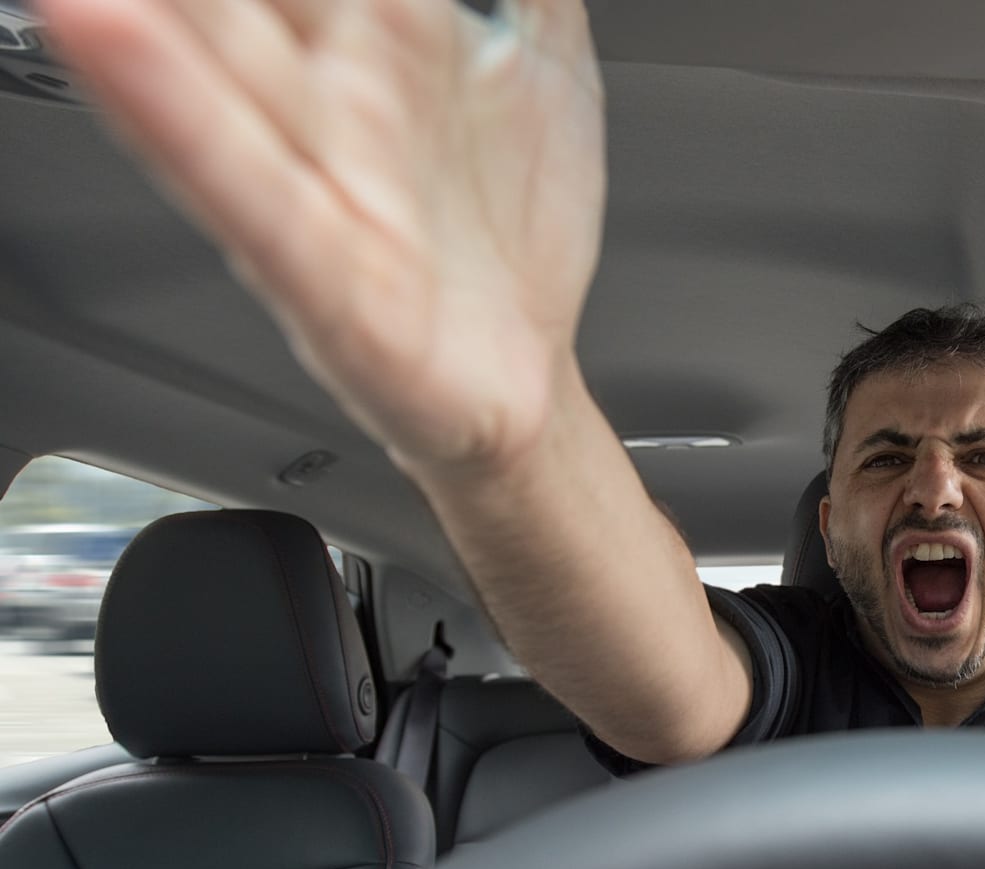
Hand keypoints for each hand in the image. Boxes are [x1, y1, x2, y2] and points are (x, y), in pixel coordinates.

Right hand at [39, 0, 605, 474]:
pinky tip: (101, 28)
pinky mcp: (319, 271)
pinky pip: (237, 179)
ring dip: (143, 2)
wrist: (517, 377)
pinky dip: (172, 110)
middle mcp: (324, 81)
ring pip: (204, 44)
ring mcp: (314, 169)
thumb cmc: (501, 224)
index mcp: (373, 18)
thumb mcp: (545, 49)